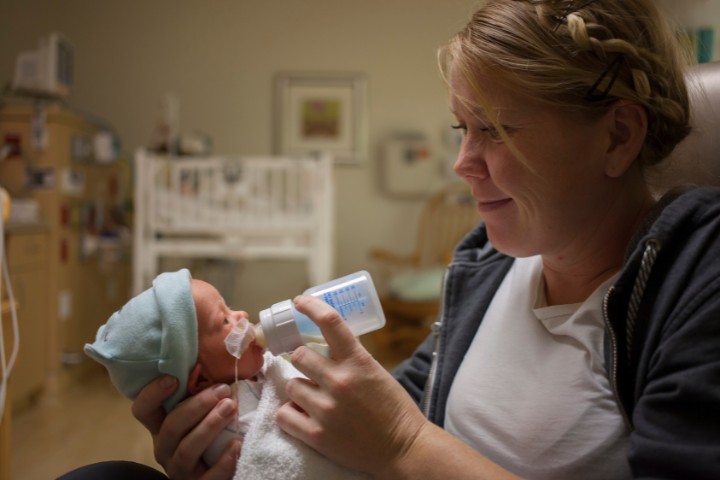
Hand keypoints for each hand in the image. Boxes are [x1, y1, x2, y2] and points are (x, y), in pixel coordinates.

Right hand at [131, 376, 239, 479]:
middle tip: (223, 390)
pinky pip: (208, 476)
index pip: (143, 410)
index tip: (173, 378)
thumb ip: (209, 385)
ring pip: (187, 449)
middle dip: (196, 406)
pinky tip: (238, 445)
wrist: (225, 465)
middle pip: (171, 426)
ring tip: (231, 408)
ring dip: (209, 426)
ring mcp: (180, 469)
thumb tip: (230, 347)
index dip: (152, 394)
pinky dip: (223, 460)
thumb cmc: (218, 428)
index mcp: (163, 425)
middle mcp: (166, 447)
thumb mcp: (208, 407)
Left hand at [275, 295, 427, 476]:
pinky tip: (303, 416)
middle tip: (310, 370)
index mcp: (358, 361)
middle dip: (303, 361)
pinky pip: (284, 415)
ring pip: (290, 385)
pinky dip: (290, 415)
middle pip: (299, 355)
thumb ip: (351, 359)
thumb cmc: (393, 410)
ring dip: (299, 390)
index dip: (310, 306)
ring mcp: (326, 409)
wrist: (404, 449)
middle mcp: (340, 381)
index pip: (330, 322)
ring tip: (313, 399)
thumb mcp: (376, 373)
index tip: (299, 301)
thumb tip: (325, 346)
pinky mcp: (317, 436)